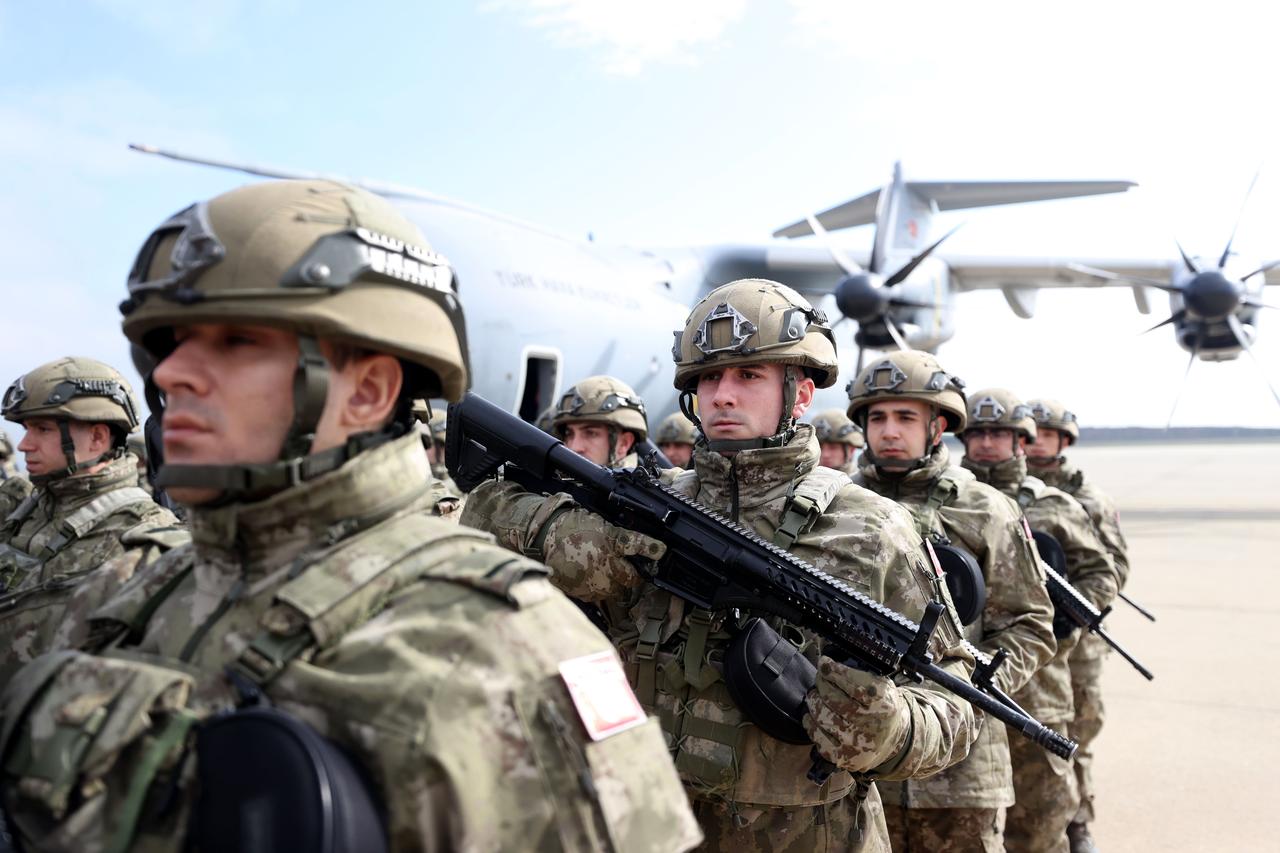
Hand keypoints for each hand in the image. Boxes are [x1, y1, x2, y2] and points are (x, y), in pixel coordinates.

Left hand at [804, 655, 910, 773]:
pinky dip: (810, 721)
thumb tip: (826, 663)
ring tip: (817, 696)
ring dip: (814, 700)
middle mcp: (868, 724)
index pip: (852, 683)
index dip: (834, 671)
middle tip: (821, 679)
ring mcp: (853, 742)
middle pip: (831, 697)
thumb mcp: (881, 686)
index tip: (825, 664)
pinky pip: (815, 733)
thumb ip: (858, 673)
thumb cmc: (881, 707)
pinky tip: (816, 714)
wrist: (891, 741)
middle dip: (821, 683)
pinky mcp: (840, 756)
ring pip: (820, 713)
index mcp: (882, 702)